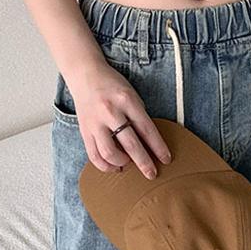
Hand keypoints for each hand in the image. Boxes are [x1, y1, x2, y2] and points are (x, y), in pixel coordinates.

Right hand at [70, 61, 172, 179]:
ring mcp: (95, 123)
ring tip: (128, 164)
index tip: (166, 159)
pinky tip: (114, 166)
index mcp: (126, 101)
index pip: (146, 129)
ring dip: (122, 163)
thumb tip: (149, 143)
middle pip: (130, 144)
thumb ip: (138, 116)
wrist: (85, 75)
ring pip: (109, 153)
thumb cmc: (112, 85)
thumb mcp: (131, 95)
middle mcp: (110, 112)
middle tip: (152, 174)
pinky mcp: (84, 131)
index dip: (158, 147)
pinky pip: (94, 155)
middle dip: (144, 162)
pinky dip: (105, 165)